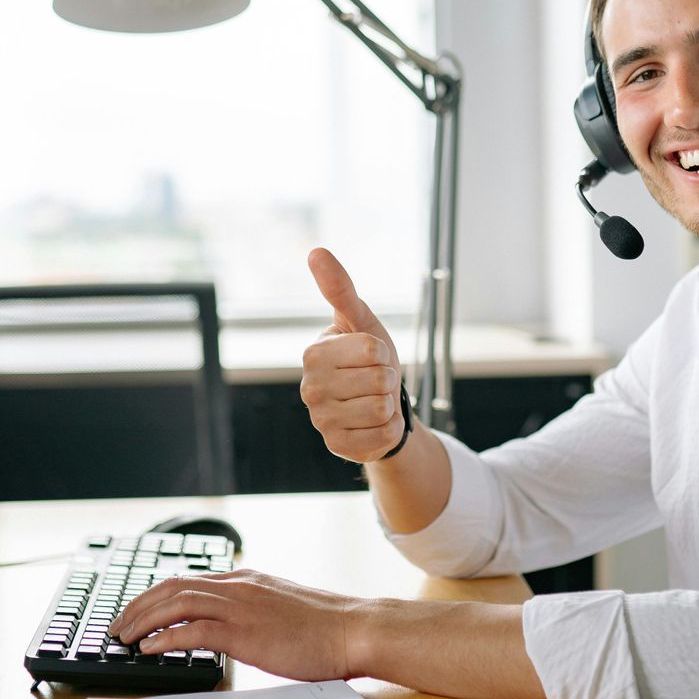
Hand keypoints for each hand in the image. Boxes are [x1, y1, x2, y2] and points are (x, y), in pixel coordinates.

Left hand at [106, 570, 359, 682]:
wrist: (353, 629)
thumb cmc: (324, 627)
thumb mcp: (280, 607)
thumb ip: (252, 609)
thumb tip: (228, 627)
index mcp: (245, 580)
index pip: (188, 579)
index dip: (155, 594)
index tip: (137, 610)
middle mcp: (238, 586)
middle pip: (173, 586)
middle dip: (139, 605)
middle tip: (118, 626)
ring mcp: (240, 607)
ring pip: (177, 603)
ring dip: (144, 620)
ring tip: (125, 637)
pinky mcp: (244, 632)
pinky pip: (194, 631)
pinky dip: (166, 637)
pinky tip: (150, 648)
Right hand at [300, 248, 406, 462]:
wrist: (378, 403)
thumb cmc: (369, 358)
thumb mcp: (360, 321)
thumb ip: (339, 288)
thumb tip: (316, 251)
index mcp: (313, 354)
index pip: (372, 350)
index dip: (383, 352)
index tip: (372, 356)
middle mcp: (310, 389)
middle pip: (378, 380)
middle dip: (388, 380)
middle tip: (375, 381)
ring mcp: (321, 421)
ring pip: (380, 410)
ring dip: (388, 406)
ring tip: (374, 401)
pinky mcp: (337, 447)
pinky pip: (381, 437)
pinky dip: (388, 430)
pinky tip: (374, 425)